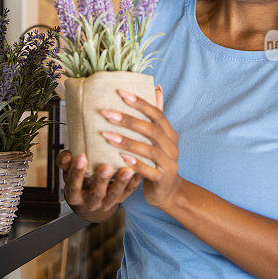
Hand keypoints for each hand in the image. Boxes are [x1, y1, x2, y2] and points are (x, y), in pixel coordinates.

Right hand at [56, 150, 140, 222]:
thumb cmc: (79, 176)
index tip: (81, 156)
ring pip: (115, 195)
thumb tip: (67, 156)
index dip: (77, 172)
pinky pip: (129, 191)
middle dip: (101, 180)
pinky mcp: (121, 199)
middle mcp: (91, 202)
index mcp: (75, 195)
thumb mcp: (68, 171)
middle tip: (106, 167)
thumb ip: (65, 162)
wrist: (90, 194)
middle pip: (96, 193)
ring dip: (121, 182)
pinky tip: (139, 170)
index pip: (74, 185)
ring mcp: (107, 203)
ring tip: (128, 170)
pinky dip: (135, 181)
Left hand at [99, 84, 182, 210]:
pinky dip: (136, 164)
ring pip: (149, 150)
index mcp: (169, 133)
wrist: (169, 191)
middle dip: (128, 120)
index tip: (120, 92)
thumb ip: (155, 116)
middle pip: (151, 129)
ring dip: (127, 142)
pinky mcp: (163, 179)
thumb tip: (157, 87)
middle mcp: (172, 146)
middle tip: (106, 113)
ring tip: (106, 136)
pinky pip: (149, 171)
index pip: (156, 113)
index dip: (140, 102)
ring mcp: (169, 163)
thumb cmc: (157, 161)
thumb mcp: (158, 139)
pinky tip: (120, 158)